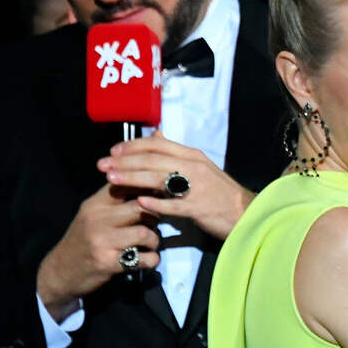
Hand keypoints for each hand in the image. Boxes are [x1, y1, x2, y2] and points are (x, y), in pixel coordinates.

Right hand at [37, 184, 160, 320]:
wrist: (60, 273)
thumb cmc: (83, 240)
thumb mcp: (92, 214)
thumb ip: (114, 200)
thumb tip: (146, 185)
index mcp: (95, 204)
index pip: (126, 185)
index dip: (147, 189)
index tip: (158, 196)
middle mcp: (97, 219)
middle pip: (141, 207)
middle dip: (154, 216)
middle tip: (153, 225)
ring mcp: (102, 241)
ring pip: (145, 233)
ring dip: (154, 240)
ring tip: (149, 244)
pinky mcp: (108, 263)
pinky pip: (144, 258)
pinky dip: (152, 259)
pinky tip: (147, 259)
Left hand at [97, 130, 254, 239]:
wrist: (245, 213)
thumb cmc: (218, 192)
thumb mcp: (199, 166)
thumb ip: (175, 153)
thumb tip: (155, 135)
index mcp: (192, 155)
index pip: (158, 144)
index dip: (133, 146)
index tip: (113, 151)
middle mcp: (193, 166)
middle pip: (153, 159)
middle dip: (125, 162)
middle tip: (103, 165)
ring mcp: (196, 187)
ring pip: (159, 178)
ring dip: (133, 178)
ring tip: (111, 180)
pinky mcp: (198, 207)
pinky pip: (174, 204)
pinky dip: (156, 203)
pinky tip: (139, 203)